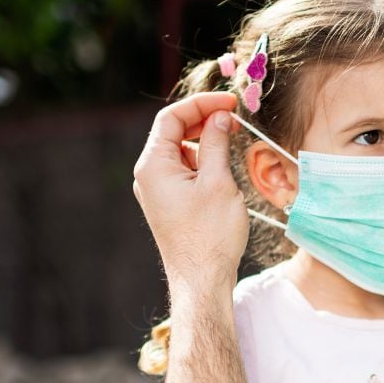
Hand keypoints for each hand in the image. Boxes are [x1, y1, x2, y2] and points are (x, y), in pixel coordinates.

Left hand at [132, 92, 246, 290]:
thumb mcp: (219, 182)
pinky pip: (183, 170)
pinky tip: (222, 167)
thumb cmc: (210, 235)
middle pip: (173, 132)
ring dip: (205, 141)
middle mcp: (148, 175)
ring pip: (180, 151)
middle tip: (234, 117)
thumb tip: (220, 117)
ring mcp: (157, 190)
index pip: (172, 118)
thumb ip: (217, 143)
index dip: (202, 104)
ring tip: (232, 142)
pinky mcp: (168, 203)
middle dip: (203, 120)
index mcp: (153, 165)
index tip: (230, 102)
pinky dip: (202, 161)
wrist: (202, 280)